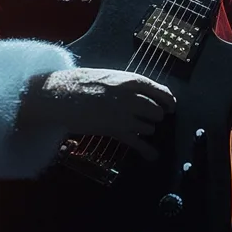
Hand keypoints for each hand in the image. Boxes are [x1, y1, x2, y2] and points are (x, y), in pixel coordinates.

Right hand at [22, 67, 176, 161]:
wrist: (60, 93)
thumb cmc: (81, 82)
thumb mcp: (110, 76)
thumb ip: (128, 85)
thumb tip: (144, 93)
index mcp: (132, 80)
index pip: (161, 91)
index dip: (168, 101)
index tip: (171, 106)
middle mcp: (133, 98)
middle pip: (157, 111)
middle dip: (155, 116)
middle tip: (148, 117)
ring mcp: (125, 115)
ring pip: (149, 127)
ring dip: (145, 129)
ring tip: (136, 127)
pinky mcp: (115, 131)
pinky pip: (138, 142)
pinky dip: (147, 150)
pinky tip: (153, 155)